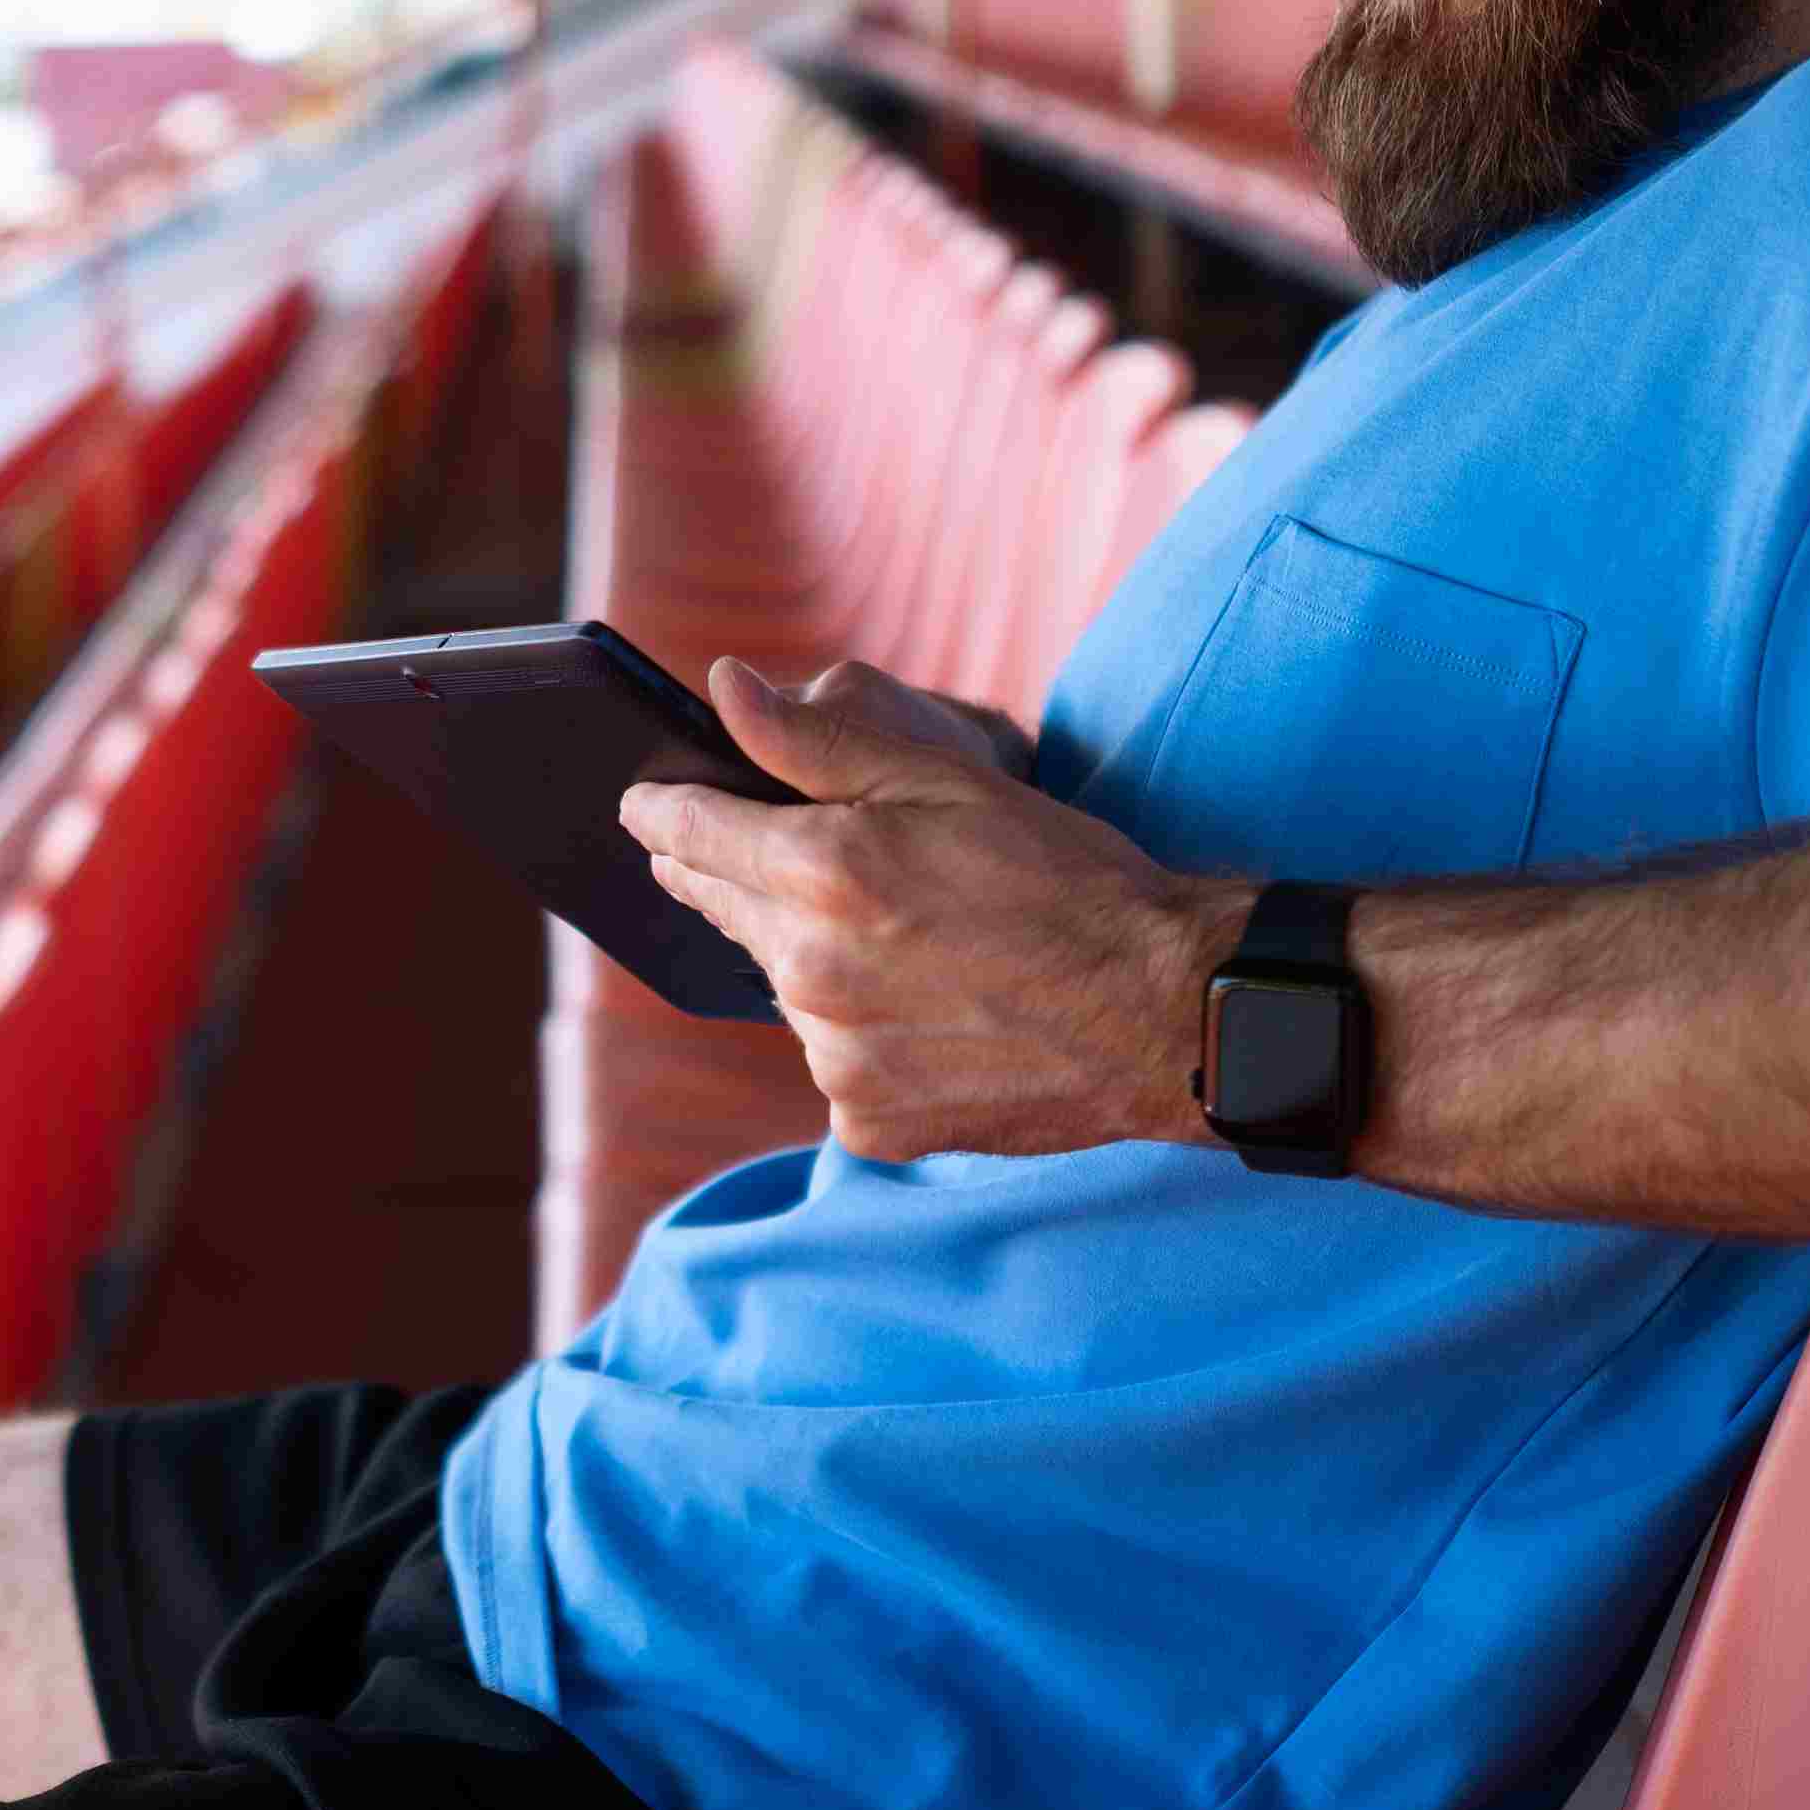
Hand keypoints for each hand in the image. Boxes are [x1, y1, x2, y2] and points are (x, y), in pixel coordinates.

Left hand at [619, 657, 1235, 1161]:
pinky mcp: (868, 1121)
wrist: (1163, 1010)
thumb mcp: (944, 779)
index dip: (663, 808)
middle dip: (734, 872)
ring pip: (782, 987)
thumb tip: (723, 687)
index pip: (687, 831)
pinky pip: (832, 1062)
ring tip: (902, 937)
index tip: (646, 801)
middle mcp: (810, 972)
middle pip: (724, 907)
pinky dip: (861, 1033)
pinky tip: (929, 1009)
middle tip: (768, 852)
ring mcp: (834, 1057)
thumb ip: (814, 739)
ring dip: (810, 956)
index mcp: (821, 872)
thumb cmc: (1066, 877)